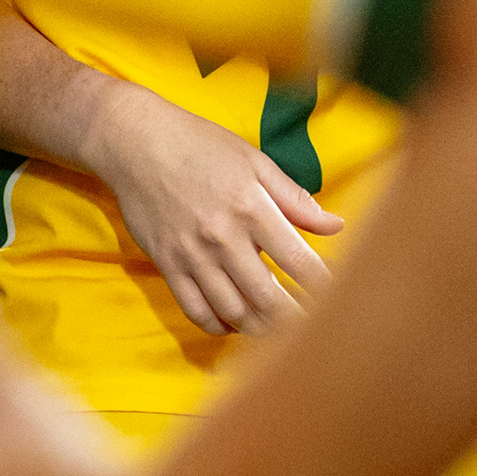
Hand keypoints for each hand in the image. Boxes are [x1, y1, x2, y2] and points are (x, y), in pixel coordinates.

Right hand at [83, 81, 344, 335]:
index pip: (297, 261)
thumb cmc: (202, 146)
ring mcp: (192, 255)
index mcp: (252, 208)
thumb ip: (295, 198)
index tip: (338, 301)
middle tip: (312, 328)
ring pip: (231, 310)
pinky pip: (194, 309)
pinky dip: (217, 325)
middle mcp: (223, 238)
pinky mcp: (167, 265)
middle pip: (266, 297)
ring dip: (259, 327)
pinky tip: (234, 324)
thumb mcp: (255, 161)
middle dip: (294, 320)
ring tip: (278, 332)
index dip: (322, 287)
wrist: (138, 143)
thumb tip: (336, 225)